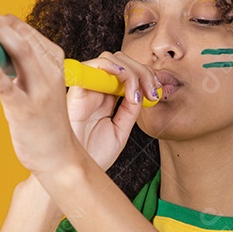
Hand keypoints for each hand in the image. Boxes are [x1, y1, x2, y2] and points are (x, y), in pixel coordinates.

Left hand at [0, 5, 79, 178]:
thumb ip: (13, 69)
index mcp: (52, 59)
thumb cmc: (42, 121)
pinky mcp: (27, 111)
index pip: (23, 29)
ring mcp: (40, 90)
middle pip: (19, 35)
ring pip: (19, 52)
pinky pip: (10, 89)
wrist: (58, 155)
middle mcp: (49, 70)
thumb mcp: (33, 86)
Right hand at [64, 51, 159, 171]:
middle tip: (152, 92)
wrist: (76, 171)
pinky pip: (91, 67)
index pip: (127, 73)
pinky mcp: (76, 91)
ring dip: (130, 70)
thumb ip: (129, 111)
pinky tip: (124, 81)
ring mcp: (86, 89)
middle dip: (143, 71)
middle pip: (121, 62)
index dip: (145, 76)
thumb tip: (142, 93)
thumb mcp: (120, 131)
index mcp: (106, 98)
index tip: (156, 94)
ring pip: (109, 59)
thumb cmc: (93, 155)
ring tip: (137, 92)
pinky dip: (110, 67)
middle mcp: (96, 90)